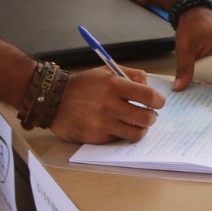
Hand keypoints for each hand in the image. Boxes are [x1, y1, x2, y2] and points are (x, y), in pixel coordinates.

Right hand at [48, 66, 163, 143]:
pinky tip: (116, 127)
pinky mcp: (96, 138)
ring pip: (136, 133)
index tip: (158, 102)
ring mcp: (102, 123)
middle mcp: (109, 105)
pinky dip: (121, 134)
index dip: (158, 101)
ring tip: (136, 123)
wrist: (52, 101)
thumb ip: (130, 75)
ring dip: (140, 129)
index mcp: (114, 85)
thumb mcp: (106, 71)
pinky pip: (118, 139)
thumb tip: (148, 86)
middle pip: (146, 118)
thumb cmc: (83, 85)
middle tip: (148, 115)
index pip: (148, 96)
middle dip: (152, 117)